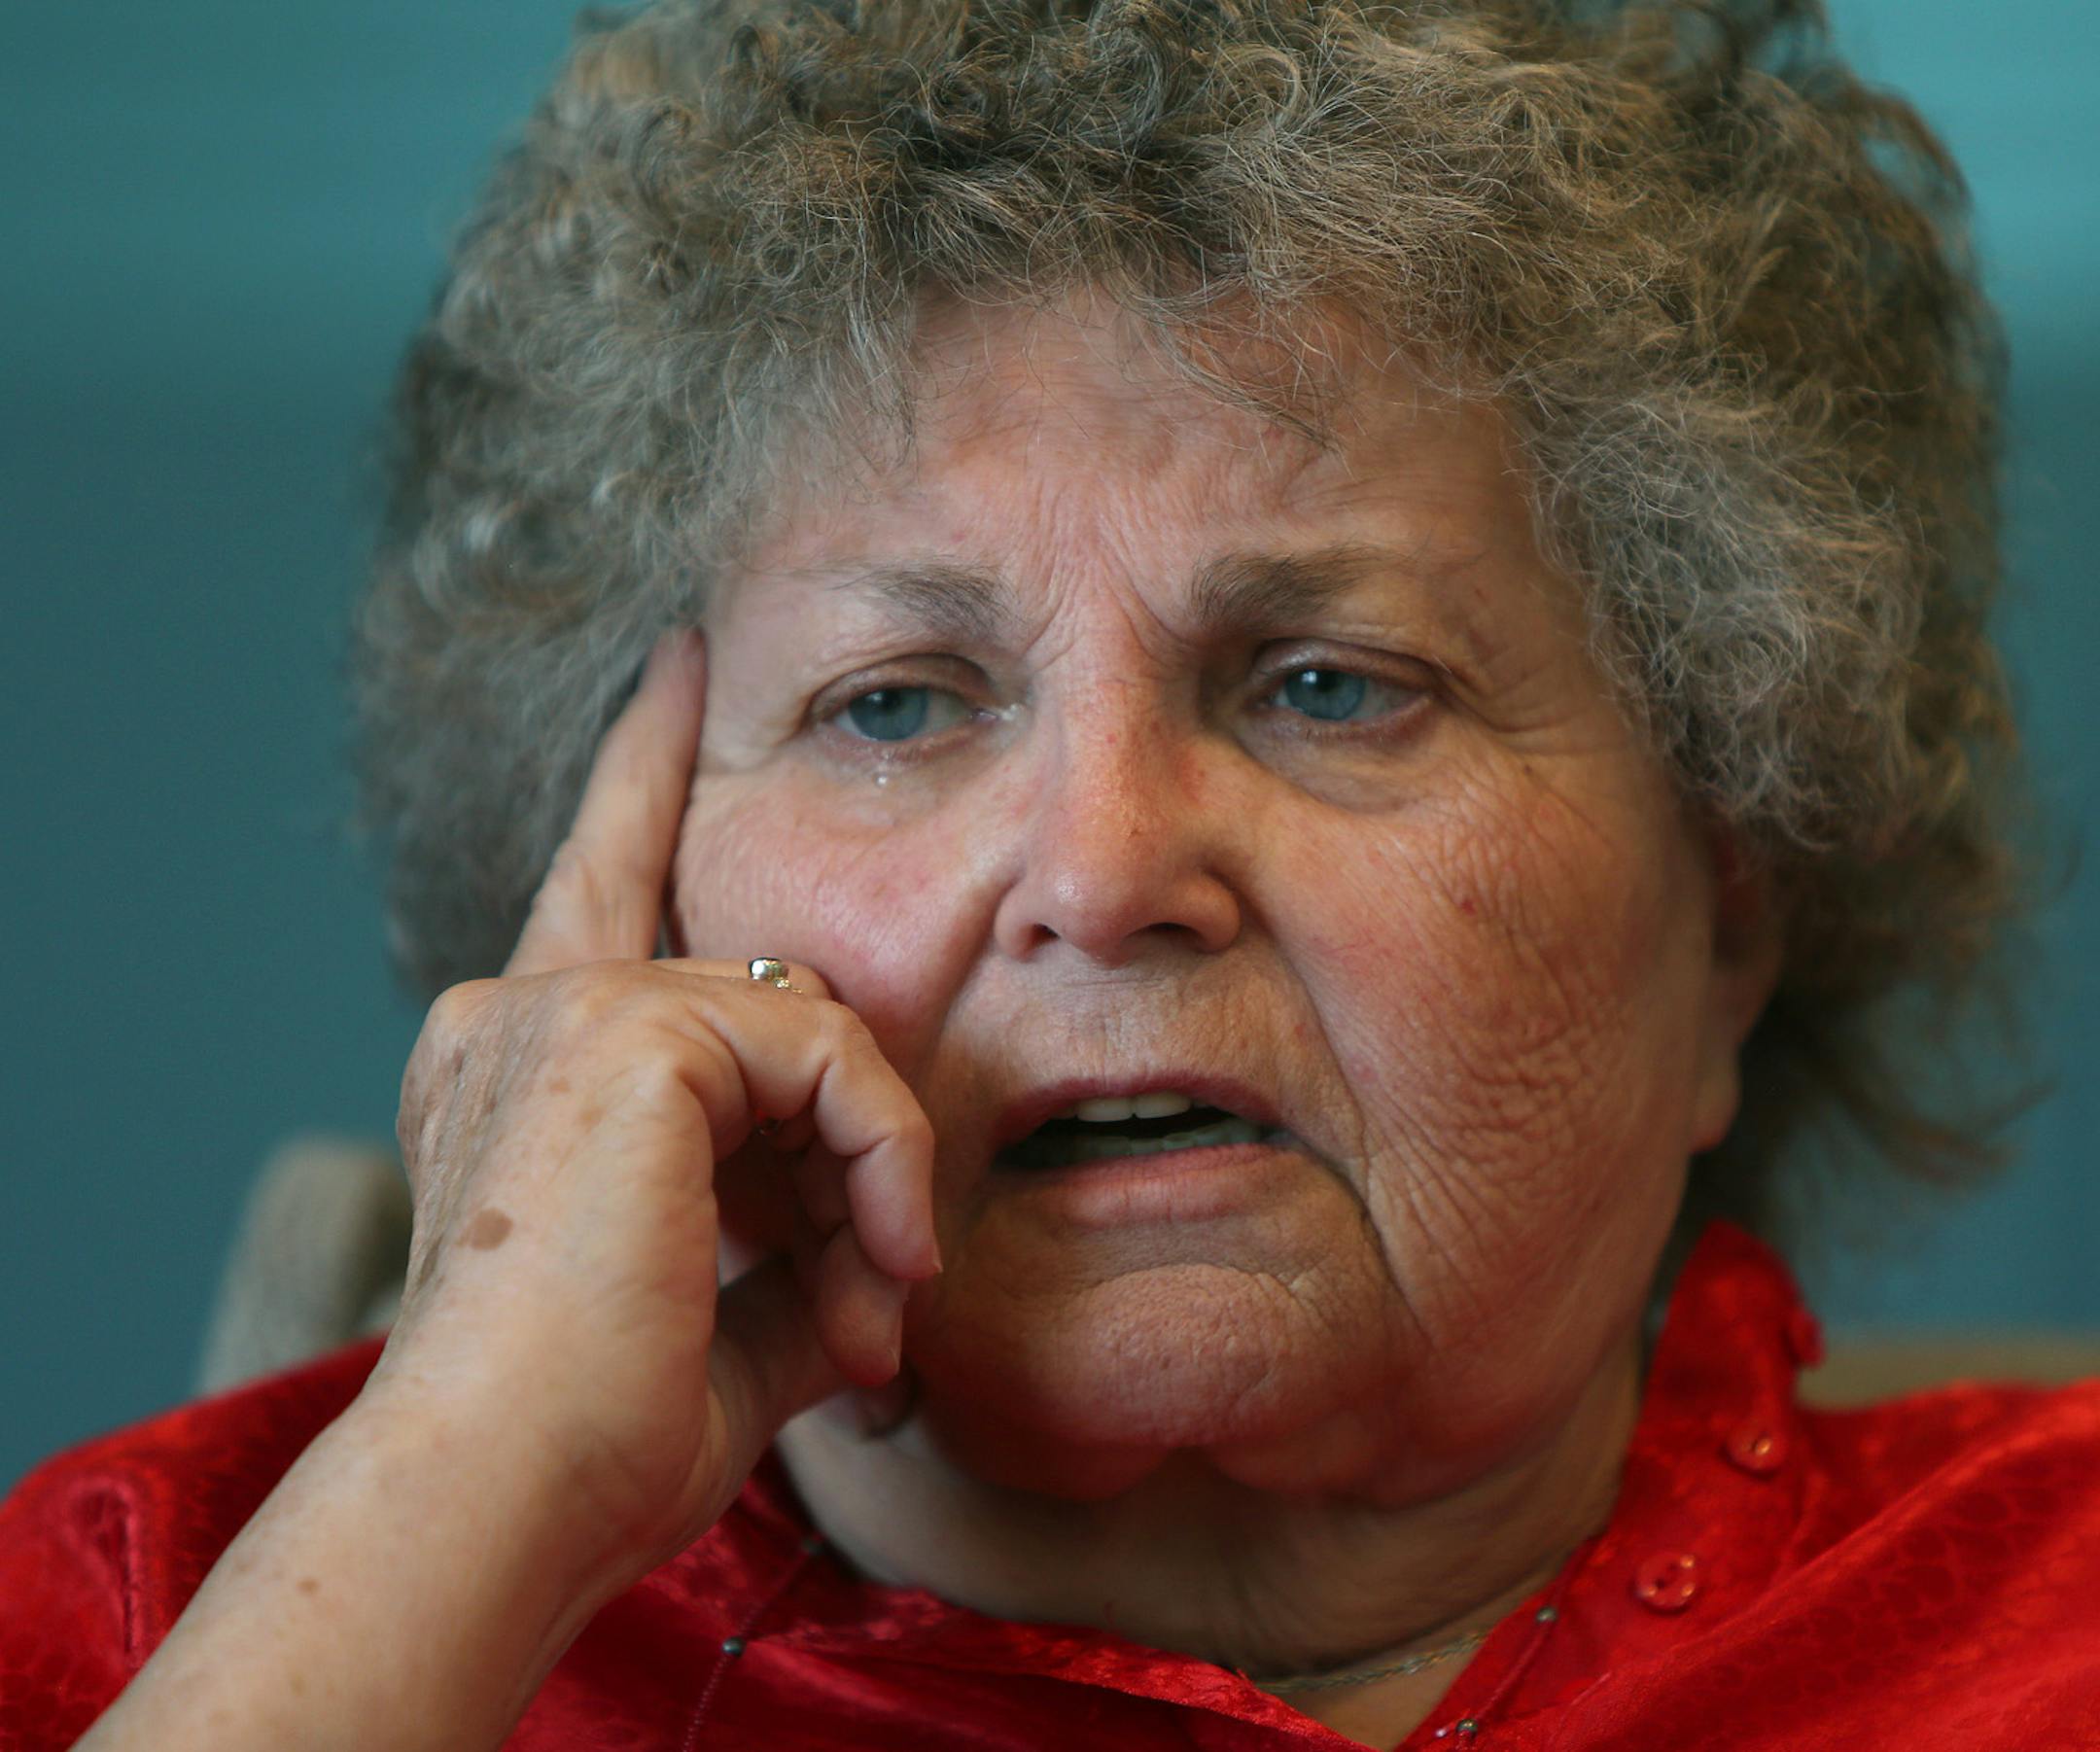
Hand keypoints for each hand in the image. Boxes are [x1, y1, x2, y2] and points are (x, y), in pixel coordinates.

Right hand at [362, 629, 939, 1595]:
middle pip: (759, 991)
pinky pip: (828, 1055)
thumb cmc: (591, 1443)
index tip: (679, 668)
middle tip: (888, 1271)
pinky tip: (884, 1263)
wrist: (502, 1504)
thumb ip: (798, 1240)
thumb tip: (894, 1241)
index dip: (641, 777)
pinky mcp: (621, 1024)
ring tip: (876, 1309)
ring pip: (811, 1031)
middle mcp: (515, 1010)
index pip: (598, 886)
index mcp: (511, 1065)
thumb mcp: (719, 1319)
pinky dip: (883, 1157)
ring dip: (872, 1175)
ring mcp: (560, 1006)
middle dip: (852, 1127)